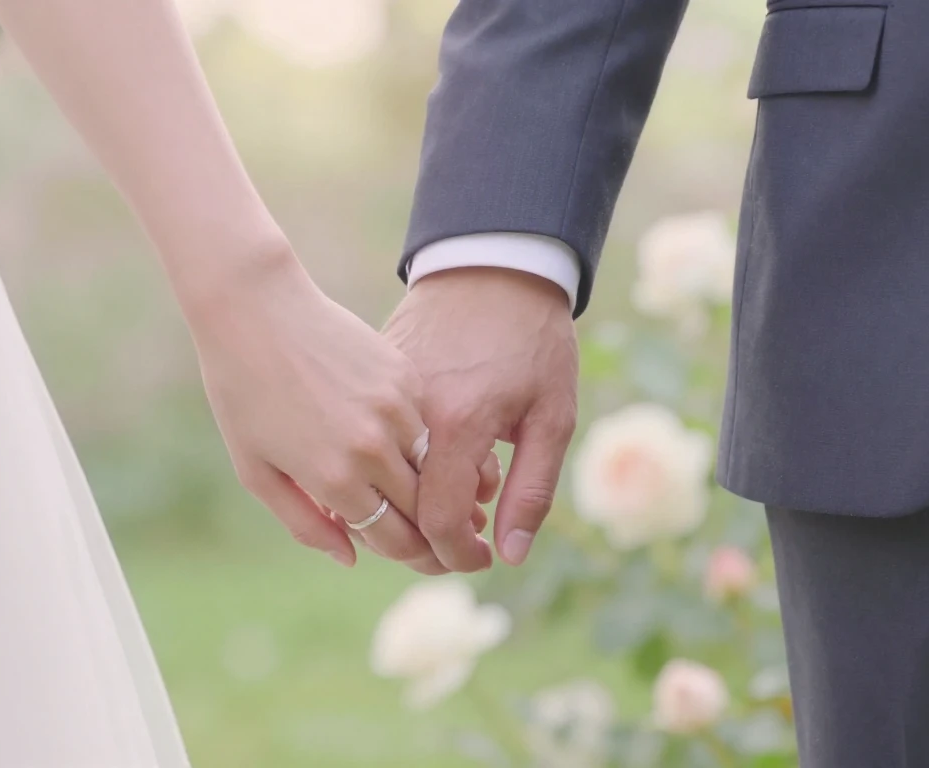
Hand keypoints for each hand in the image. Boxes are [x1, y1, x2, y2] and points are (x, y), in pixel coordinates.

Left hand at [187, 254, 445, 572]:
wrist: (255, 310)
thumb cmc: (243, 393)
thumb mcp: (257, 471)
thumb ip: (304, 522)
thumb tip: (351, 558)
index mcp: (333, 479)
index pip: (396, 540)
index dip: (408, 555)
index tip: (411, 554)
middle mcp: (371, 449)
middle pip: (423, 510)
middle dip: (429, 529)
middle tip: (434, 534)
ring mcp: (393, 409)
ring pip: (430, 467)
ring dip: (426, 483)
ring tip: (419, 489)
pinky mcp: (405, 376)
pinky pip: (425, 424)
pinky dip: (417, 439)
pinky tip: (398, 436)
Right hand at [384, 267, 577, 571]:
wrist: (492, 264)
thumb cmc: (533, 340)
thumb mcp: (552, 417)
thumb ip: (532, 490)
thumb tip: (511, 554)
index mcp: (456, 424)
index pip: (436, 520)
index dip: (455, 554)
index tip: (479, 560)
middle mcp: (409, 416)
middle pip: (398, 509)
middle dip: (429, 543)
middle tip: (468, 542)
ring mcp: (386, 399)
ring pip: (380, 480)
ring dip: (415, 506)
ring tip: (465, 498)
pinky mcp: (376, 384)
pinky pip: (376, 446)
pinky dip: (401, 470)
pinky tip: (441, 463)